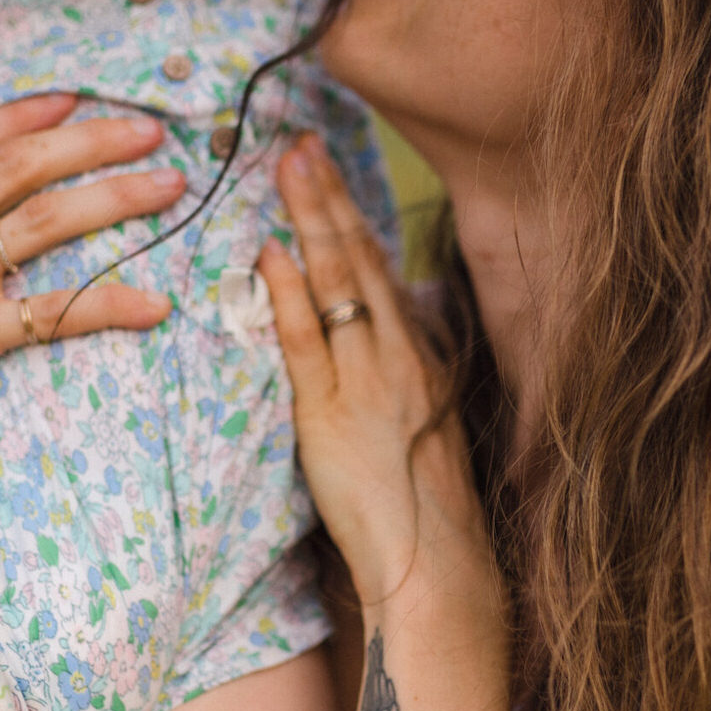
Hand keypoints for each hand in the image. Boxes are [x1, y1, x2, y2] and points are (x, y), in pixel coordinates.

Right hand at [0, 92, 183, 546]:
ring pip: (44, 221)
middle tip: (151, 132)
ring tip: (171, 189)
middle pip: (18, 167)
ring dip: (117, 197)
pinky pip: (55, 309)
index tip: (77, 99)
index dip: (23, 115)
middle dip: (92, 141)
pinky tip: (156, 306)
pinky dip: (112, 302)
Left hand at [258, 135, 492, 608]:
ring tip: (285, 165)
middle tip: (301, 140)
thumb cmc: (427, 517)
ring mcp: (370, 382)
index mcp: (422, 359)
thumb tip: (386, 338)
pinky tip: (270, 254)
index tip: (329, 171)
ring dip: (310, 219)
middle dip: (330, 195)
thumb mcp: (426, 434)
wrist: (441, 570)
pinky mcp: (334, 416)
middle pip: (363, 258)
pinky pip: (307, 342)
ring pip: (339, 283)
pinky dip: (287, 294)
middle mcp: (402, 357)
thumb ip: (404, 382)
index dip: (353, 218)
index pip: (382, 272)